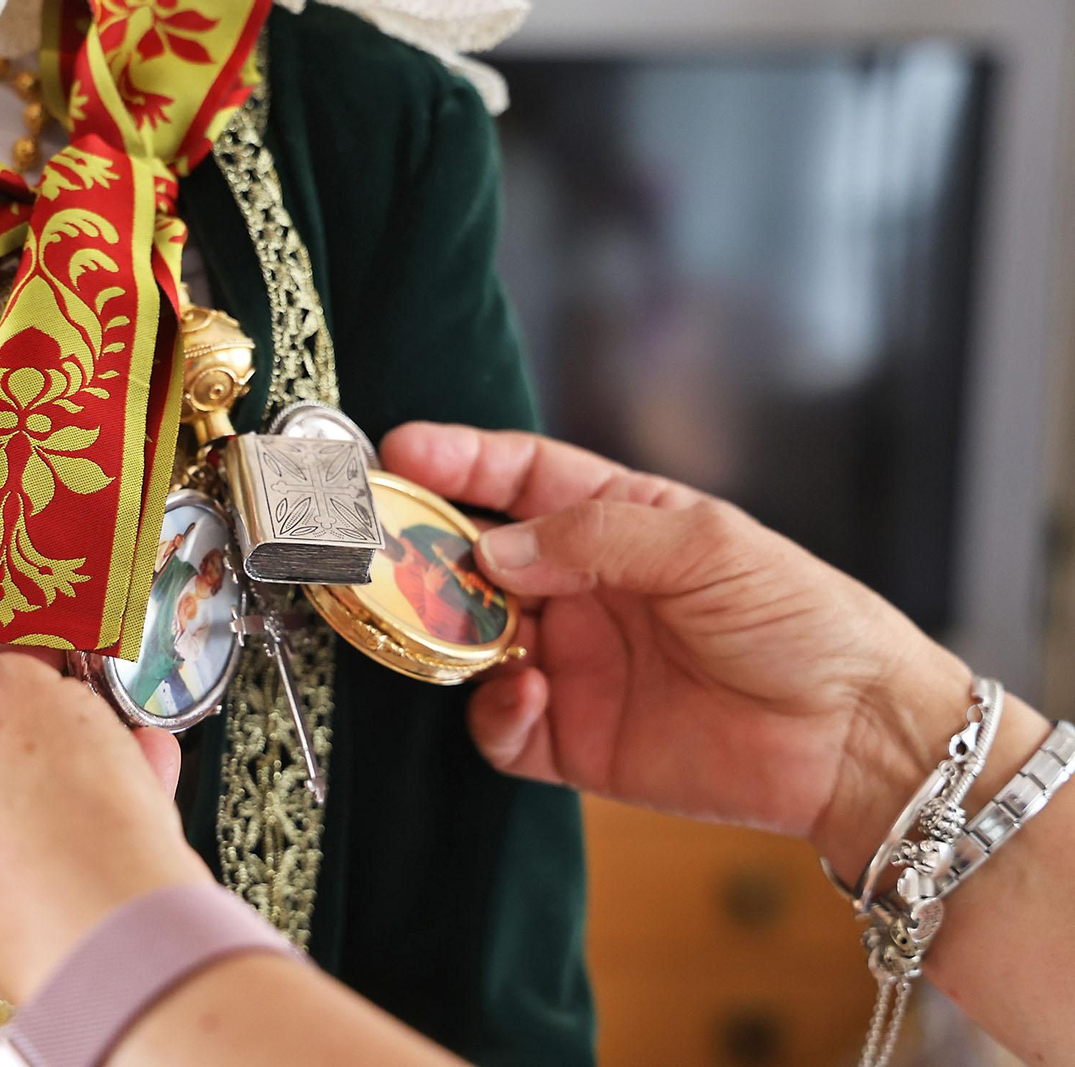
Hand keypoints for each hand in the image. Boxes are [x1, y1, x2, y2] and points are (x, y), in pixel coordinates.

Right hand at [380, 422, 993, 878]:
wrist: (855, 738)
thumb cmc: (801, 618)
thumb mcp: (705, 546)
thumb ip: (594, 537)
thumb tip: (494, 550)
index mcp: (616, 523)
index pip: (520, 479)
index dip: (459, 461)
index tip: (400, 453)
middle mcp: (581, 589)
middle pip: (478, 560)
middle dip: (425, 549)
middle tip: (382, 546)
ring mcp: (573, 664)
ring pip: (472, 641)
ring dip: (445, 631)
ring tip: (439, 624)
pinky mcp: (573, 739)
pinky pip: (501, 725)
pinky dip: (494, 710)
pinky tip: (524, 694)